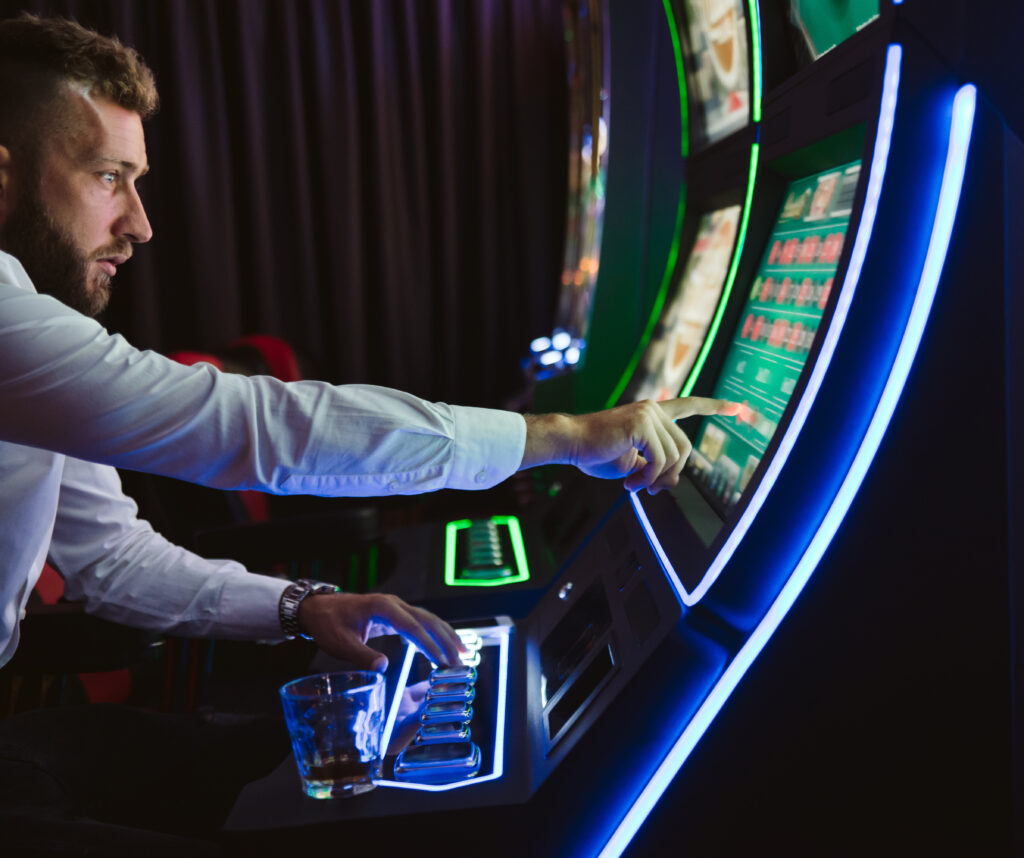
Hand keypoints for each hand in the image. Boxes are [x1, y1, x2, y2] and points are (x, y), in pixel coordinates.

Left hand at [297, 592, 464, 671]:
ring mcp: (396, 607)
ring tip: (462, 651)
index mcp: (383, 608)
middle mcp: (394, 604)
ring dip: (445, 634)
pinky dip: (434, 632)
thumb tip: (383, 669)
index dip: (430, 645)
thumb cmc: (328, 624)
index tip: (443, 661)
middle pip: (427, 620)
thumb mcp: (340, 643)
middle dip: (446, 640)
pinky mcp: (394, 613)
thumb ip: (362, 656)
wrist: (318, 608)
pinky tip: (442, 645)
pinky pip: (420, 621)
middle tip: (461, 660)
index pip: (413, 627)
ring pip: (427, 619)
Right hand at [522, 397, 740, 493]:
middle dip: (671, 474)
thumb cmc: (596, 453)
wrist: (571, 443)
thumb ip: (655, 467)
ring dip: (656, 480)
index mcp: (652, 413)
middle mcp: (654, 409)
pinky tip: (630, 483)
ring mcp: (649, 414)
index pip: (689, 406)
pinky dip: (647, 478)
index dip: (714, 406)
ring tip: (633, 486)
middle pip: (685, 448)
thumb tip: (675, 480)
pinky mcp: (641, 424)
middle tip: (648, 489)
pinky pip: (660, 460)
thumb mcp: (632, 463)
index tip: (738, 406)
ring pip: (674, 456)